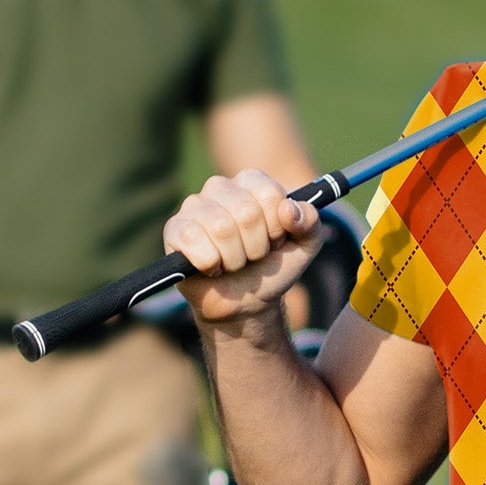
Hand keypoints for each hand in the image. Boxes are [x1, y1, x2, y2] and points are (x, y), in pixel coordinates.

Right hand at [165, 170, 328, 326]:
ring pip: (221, 228)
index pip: (270, 193)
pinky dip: (210, 265)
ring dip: (235, 259)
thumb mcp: (305, 246)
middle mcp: (220, 186)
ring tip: (233, 263)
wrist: (245, 302)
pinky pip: (194, 242)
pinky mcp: (174, 229)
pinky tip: (212, 267)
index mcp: (251, 182)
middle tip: (253, 255)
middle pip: (247, 212)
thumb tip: (288, 209)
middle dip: (257, 247)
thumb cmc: (271, 267)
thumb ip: (310, 222)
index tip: (274, 240)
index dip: (277, 226)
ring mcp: (193, 206)